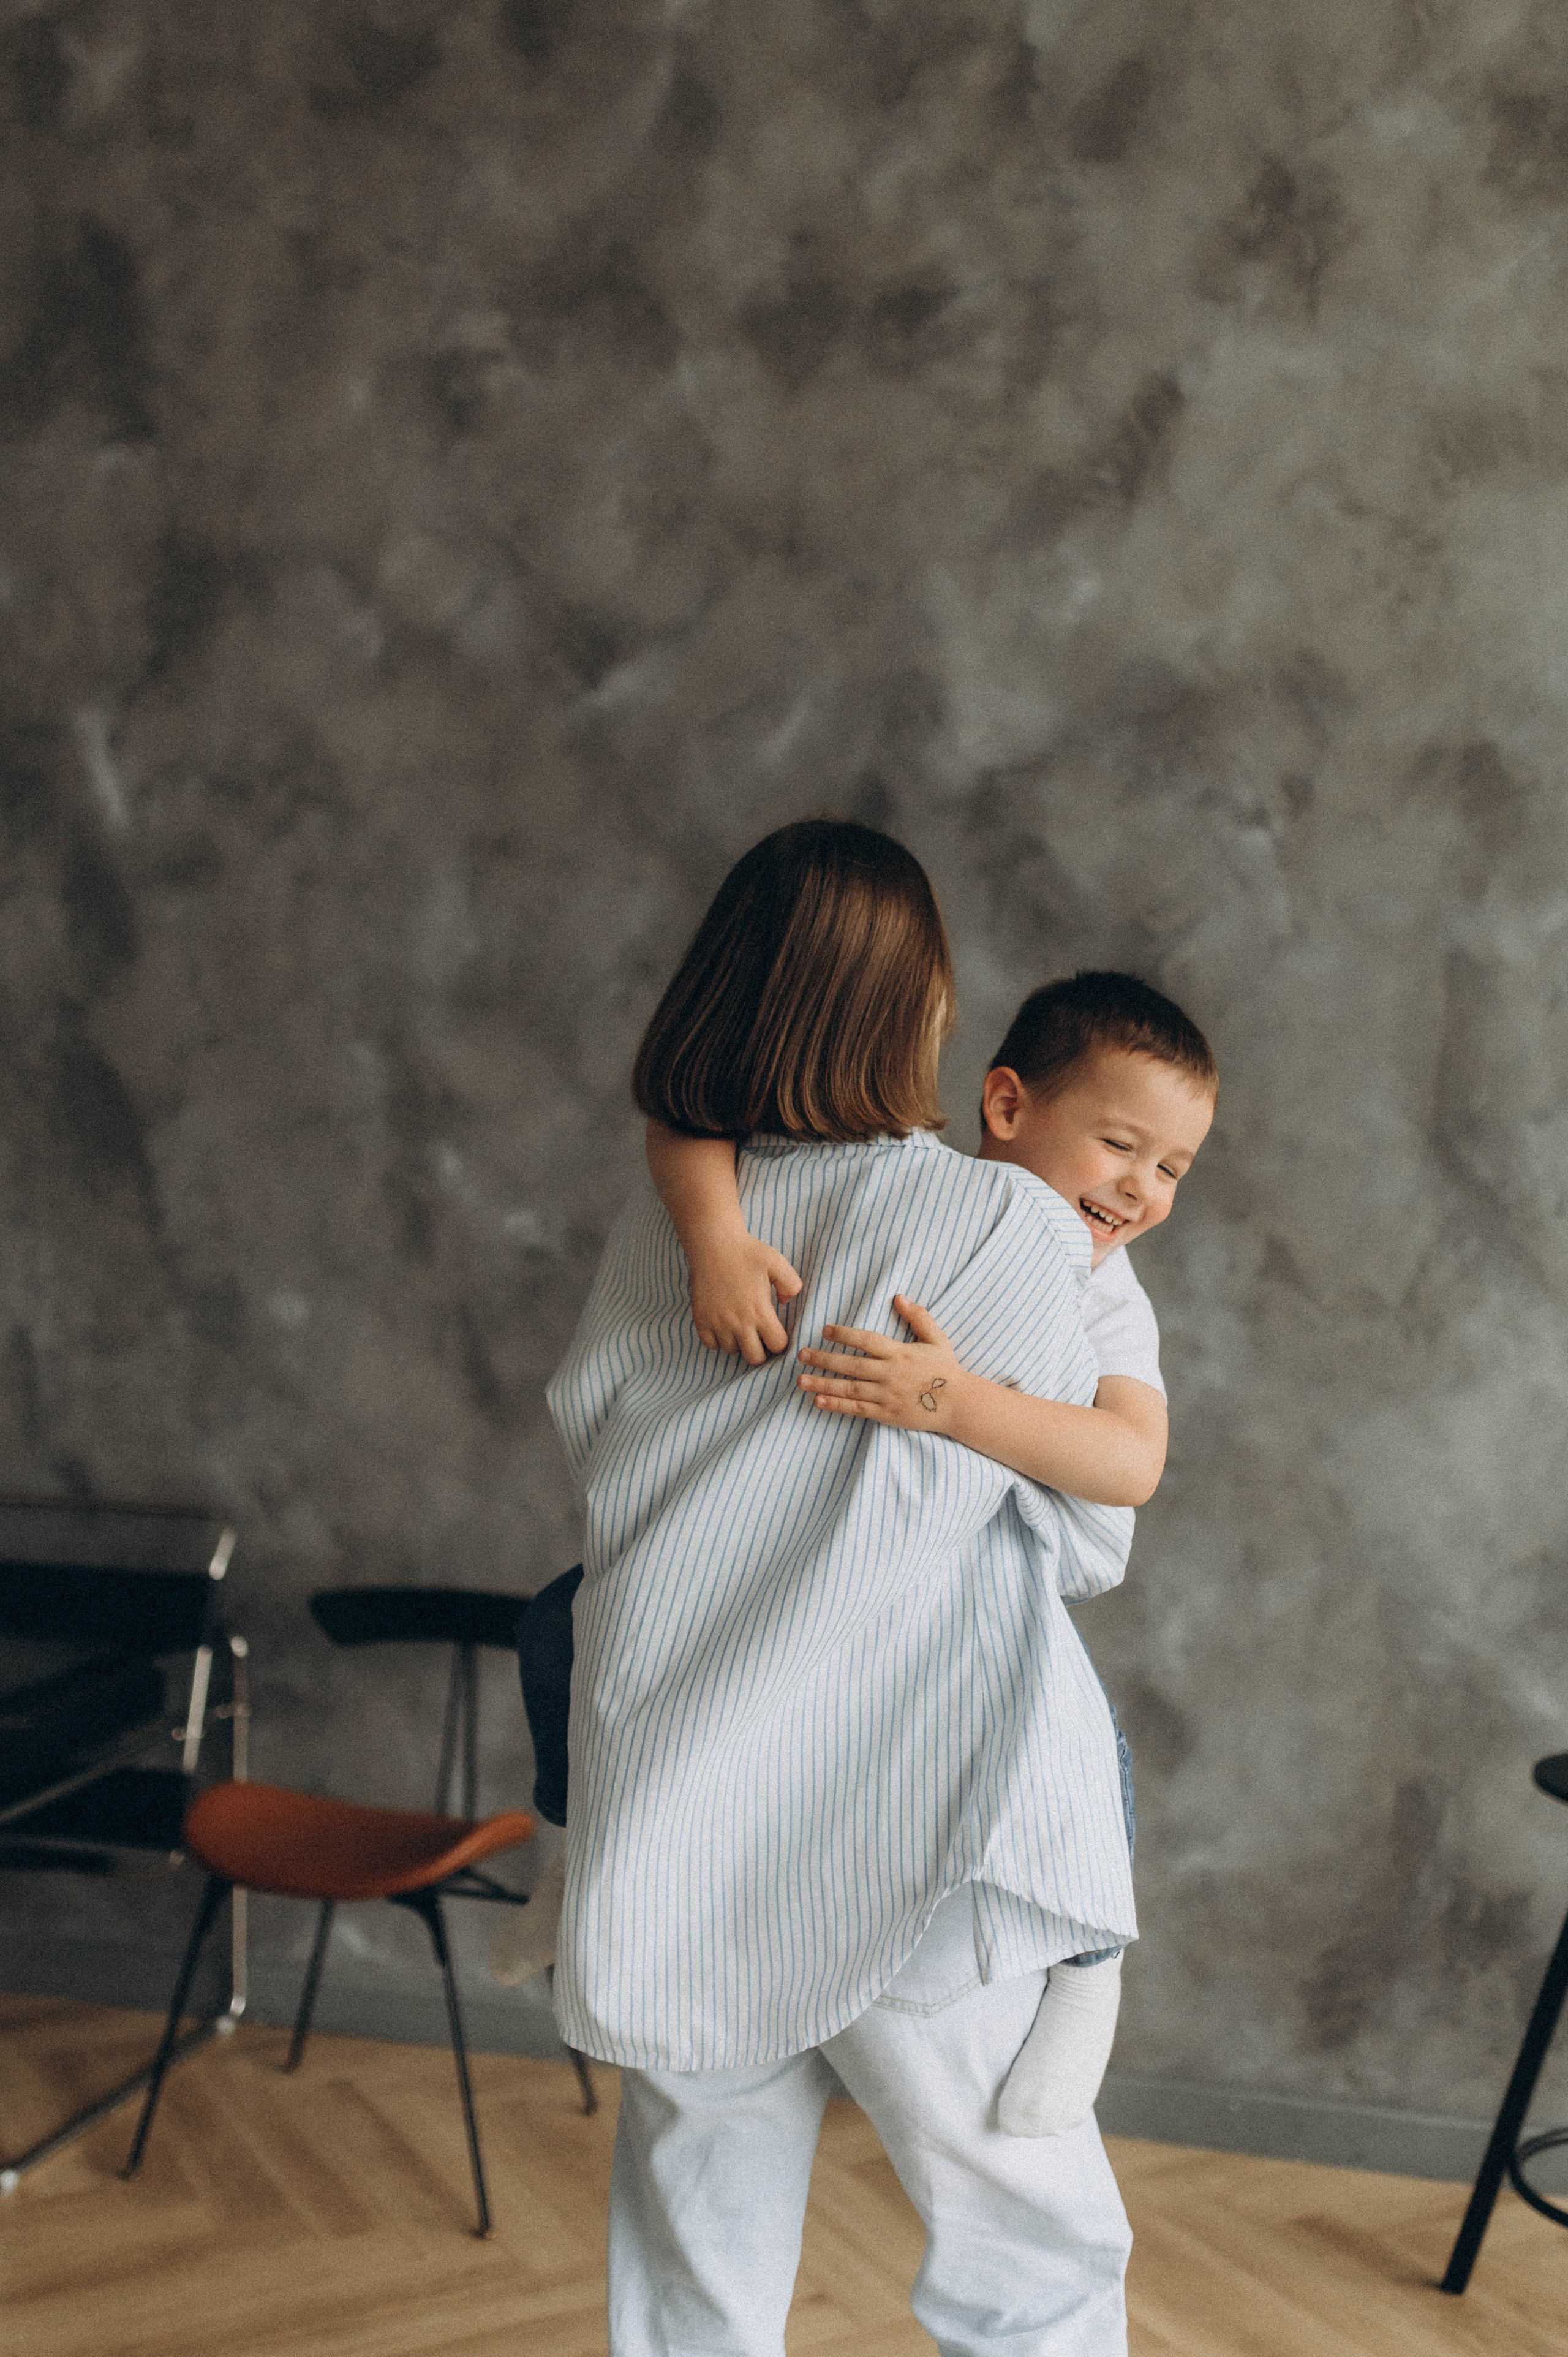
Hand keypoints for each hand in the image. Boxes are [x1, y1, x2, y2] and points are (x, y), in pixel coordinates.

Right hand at [689, 1229, 803, 1365]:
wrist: (713, 1243)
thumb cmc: (747, 1252)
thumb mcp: (778, 1263)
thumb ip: (792, 1284)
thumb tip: (786, 1302)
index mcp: (760, 1311)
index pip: (777, 1346)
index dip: (781, 1342)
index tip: (777, 1333)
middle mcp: (739, 1322)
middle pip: (755, 1358)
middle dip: (762, 1351)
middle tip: (760, 1336)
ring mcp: (717, 1322)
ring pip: (732, 1351)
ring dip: (739, 1343)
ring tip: (741, 1327)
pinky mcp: (701, 1319)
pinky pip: (711, 1345)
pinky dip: (718, 1340)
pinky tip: (724, 1325)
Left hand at [796, 1296, 965, 1427]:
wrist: (959, 1405)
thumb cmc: (947, 1369)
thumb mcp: (937, 1339)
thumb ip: (918, 1317)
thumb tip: (899, 1297)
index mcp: (900, 1353)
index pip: (867, 1341)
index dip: (845, 1335)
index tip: (825, 1330)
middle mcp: (890, 1374)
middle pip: (852, 1365)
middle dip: (825, 1359)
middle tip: (801, 1354)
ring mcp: (887, 1396)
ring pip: (850, 1388)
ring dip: (823, 1383)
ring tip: (800, 1380)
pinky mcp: (886, 1414)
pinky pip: (857, 1409)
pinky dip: (837, 1406)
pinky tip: (818, 1401)